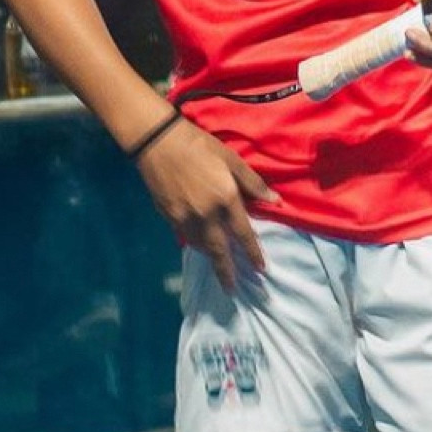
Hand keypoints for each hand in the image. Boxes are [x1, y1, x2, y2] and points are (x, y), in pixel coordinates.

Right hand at [136, 117, 278, 293]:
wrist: (157, 142)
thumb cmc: (198, 145)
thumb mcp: (231, 159)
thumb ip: (252, 183)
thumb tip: (274, 200)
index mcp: (225, 200)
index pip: (243, 234)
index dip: (252, 253)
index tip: (260, 269)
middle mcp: (205, 215)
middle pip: (219, 251)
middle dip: (227, 272)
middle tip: (233, 289)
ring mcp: (184, 218)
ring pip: (200, 246)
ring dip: (211, 258)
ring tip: (220, 268)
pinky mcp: (168, 216)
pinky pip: (185, 237)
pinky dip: (195, 244)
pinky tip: (200, 245)